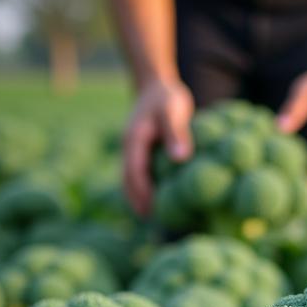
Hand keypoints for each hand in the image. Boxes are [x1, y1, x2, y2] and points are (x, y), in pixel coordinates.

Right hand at [123, 78, 193, 216]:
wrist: (156, 85)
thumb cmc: (166, 97)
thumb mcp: (173, 110)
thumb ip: (176, 132)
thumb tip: (179, 158)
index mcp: (134, 139)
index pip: (134, 171)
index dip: (142, 192)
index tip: (151, 210)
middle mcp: (130, 147)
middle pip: (127, 180)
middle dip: (136, 201)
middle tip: (151, 221)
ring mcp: (133, 150)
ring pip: (129, 179)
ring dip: (137, 198)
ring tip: (152, 217)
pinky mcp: (141, 152)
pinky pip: (137, 174)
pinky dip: (142, 189)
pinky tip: (156, 201)